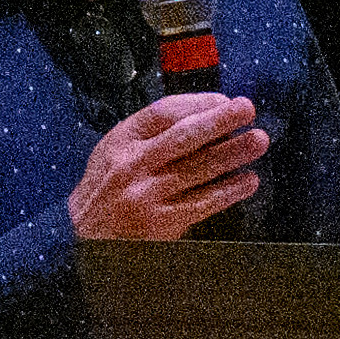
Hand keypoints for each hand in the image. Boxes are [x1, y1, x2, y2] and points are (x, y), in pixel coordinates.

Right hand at [68, 91, 267, 247]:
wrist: (81, 238)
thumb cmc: (105, 190)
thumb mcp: (114, 152)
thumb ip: (150, 136)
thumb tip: (202, 116)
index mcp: (121, 140)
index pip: (163, 112)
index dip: (198, 103)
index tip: (224, 100)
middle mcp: (132, 165)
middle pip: (183, 137)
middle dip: (219, 120)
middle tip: (247, 108)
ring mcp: (147, 195)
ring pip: (198, 169)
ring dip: (232, 153)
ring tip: (258, 140)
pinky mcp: (161, 223)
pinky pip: (202, 203)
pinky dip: (228, 191)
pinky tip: (248, 181)